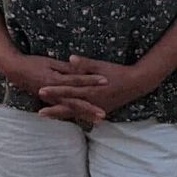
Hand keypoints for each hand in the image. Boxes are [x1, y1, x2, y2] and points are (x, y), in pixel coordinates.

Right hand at [0, 52, 108, 124]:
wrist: (15, 70)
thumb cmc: (33, 63)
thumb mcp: (51, 62)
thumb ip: (67, 68)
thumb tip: (82, 69)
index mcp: (55, 81)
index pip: (77, 80)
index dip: (92, 80)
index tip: (106, 81)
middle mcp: (53, 93)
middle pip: (75, 102)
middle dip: (90, 109)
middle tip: (103, 114)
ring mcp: (51, 99)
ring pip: (70, 109)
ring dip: (84, 115)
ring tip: (98, 120)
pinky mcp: (49, 102)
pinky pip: (63, 111)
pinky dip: (74, 115)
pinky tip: (83, 119)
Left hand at [37, 55, 158, 116]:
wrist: (136, 84)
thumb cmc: (118, 72)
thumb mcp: (101, 66)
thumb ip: (85, 64)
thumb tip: (70, 58)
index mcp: (91, 90)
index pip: (69, 91)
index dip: (54, 91)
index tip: (40, 90)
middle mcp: (93, 102)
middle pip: (69, 108)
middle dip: (54, 110)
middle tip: (39, 113)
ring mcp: (97, 109)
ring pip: (75, 114)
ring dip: (60, 115)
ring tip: (46, 116)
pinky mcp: (100, 112)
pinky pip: (83, 115)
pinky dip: (72, 116)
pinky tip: (62, 118)